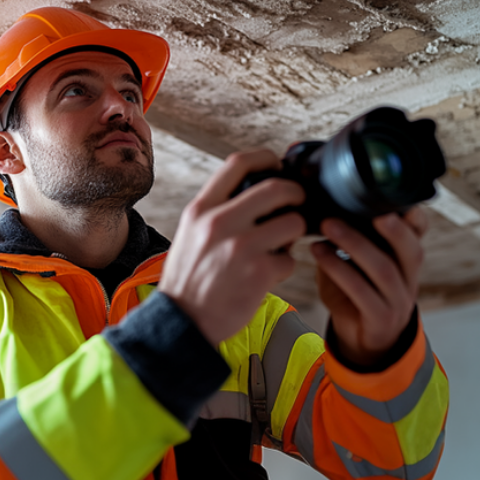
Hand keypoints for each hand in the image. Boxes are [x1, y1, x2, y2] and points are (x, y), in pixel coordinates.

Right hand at [162, 150, 306, 346]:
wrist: (182, 322)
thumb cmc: (189, 279)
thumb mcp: (190, 233)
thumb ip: (217, 210)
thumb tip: (252, 192)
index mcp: (201, 209)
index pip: (238, 163)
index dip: (265, 158)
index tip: (276, 164)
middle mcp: (220, 222)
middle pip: (276, 187)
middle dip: (295, 193)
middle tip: (297, 203)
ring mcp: (241, 247)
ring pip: (292, 223)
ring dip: (293, 233)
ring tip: (280, 245)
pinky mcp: (259, 272)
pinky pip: (290, 260)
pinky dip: (284, 267)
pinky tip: (269, 274)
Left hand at [312, 206, 430, 367]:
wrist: (363, 341)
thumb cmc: (357, 294)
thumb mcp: (358, 265)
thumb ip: (354, 240)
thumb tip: (329, 208)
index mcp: (406, 260)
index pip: (421, 234)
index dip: (415, 218)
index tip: (400, 200)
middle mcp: (409, 279)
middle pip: (411, 250)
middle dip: (392, 228)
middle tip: (366, 209)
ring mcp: (398, 301)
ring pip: (383, 270)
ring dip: (354, 244)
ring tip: (328, 226)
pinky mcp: (380, 319)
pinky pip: (361, 292)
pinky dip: (339, 270)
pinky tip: (320, 255)